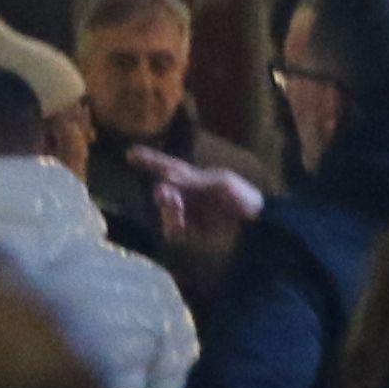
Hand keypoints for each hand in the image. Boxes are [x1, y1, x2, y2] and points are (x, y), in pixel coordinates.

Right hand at [134, 150, 264, 243]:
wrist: (259, 229)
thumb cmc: (243, 200)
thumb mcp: (219, 185)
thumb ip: (191, 182)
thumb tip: (163, 178)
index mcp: (196, 178)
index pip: (168, 166)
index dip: (149, 160)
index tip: (129, 154)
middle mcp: (190, 195)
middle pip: (162, 191)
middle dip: (163, 194)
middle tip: (170, 198)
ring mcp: (191, 214)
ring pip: (164, 212)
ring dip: (168, 212)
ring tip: (178, 216)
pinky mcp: (194, 233)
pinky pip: (173, 231)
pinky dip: (173, 228)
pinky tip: (180, 227)